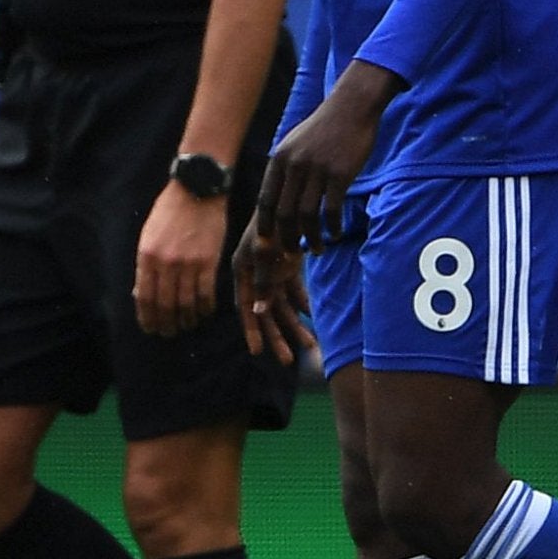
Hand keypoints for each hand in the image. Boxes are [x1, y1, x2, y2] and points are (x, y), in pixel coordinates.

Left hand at [135, 182, 229, 337]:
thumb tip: (143, 292)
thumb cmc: (170, 210)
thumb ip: (146, 264)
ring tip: (187, 326)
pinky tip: (204, 313)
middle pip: (165, 304)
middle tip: (169, 333)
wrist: (197, 189)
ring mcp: (188, 263)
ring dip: (186, 319)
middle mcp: (165, 264)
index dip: (147, 317)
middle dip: (166, 323)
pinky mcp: (209, 261)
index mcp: (146, 257)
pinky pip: (206, 292)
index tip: (151, 328)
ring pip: (186, 302)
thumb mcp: (148, 236)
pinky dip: (205, 307)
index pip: (145, 297)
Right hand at [233, 216, 314, 363]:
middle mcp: (255, 274)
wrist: (290, 197)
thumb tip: (257, 312)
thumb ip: (263, 281)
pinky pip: (295, 292)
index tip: (257, 353)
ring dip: (295, 324)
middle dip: (278, 336)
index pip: (245, 308)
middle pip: (265, 312)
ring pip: (282, 305)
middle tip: (289, 361)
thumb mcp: (265, 252)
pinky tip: (314, 319)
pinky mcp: (287, 266)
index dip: (251, 331)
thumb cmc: (272, 222)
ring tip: (310, 345)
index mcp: (243, 272)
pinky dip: (304, 304)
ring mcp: (272, 271)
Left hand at [256, 60, 397, 250]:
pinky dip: (332, 227)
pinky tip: (335, 233)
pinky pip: (332, 209)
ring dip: (310, 238)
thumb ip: (285, 168)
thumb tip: (277, 196)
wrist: (351, 107)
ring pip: (307, 216)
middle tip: (292, 254)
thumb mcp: (295, 143)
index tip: (267, 243)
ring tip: (316, 249)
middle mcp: (294, 166)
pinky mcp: (340, 174)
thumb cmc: (325, 128)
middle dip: (286, 239)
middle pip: (284, 214)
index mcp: (279, 160)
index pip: (266, 201)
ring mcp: (317, 170)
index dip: (265, 225)